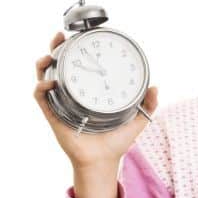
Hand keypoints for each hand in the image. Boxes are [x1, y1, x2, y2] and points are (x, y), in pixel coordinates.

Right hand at [33, 31, 158, 168]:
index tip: (82, 35)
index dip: (78, 49)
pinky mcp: (54, 116)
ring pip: (45, 77)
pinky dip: (41, 88)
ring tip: (49, 56)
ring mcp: (62, 104)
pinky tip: (48, 83)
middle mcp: (74, 94)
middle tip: (60, 37)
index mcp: (90, 91)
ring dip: (43, 64)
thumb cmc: (117, 141)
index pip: (81, 65)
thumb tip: (156, 87)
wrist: (104, 162)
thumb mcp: (138, 118)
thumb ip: (149, 103)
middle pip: (59, 66)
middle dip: (56, 48)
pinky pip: (42, 99)